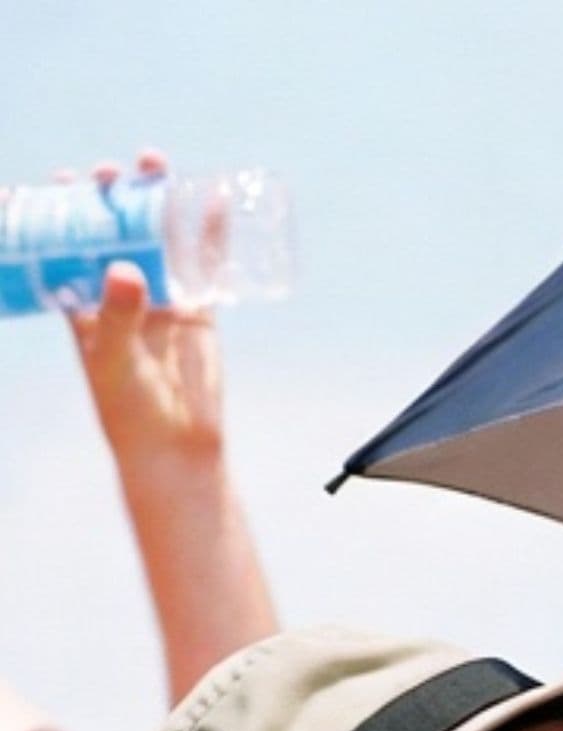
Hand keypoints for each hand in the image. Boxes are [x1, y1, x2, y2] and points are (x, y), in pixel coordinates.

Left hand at [61, 153, 231, 469]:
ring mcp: (162, 298)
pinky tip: (213, 201)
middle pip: (114, 233)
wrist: (177, 447)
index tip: (62, 180)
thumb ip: (118, 316)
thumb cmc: (130, 409)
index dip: (63, 212)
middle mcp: (121, 294)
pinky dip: (211, 232)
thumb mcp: (113, 360)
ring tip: (154, 164)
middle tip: (112, 171)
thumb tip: (126, 268)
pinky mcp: (200, 310)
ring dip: (158, 202)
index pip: (67, 247)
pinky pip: (206, 263)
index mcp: (84, 304)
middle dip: (112, 197)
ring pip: (159, 240)